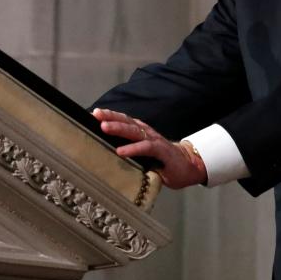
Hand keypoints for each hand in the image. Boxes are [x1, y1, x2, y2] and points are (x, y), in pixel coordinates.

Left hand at [92, 108, 206, 188]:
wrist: (187, 166)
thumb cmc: (160, 161)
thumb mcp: (141, 154)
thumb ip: (128, 150)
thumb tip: (104, 153)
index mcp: (140, 131)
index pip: (123, 120)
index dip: (109, 115)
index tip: (93, 113)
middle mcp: (146, 132)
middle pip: (126, 121)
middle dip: (110, 117)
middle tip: (95, 115)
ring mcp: (154, 140)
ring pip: (134, 131)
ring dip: (118, 128)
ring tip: (104, 127)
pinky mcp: (161, 151)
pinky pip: (145, 148)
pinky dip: (133, 149)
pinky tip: (121, 151)